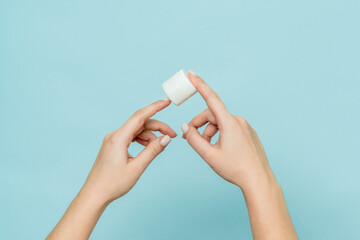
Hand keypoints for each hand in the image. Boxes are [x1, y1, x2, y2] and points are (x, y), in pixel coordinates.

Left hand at [82, 99, 176, 203]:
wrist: (95, 194)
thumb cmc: (113, 183)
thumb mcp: (137, 168)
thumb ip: (152, 151)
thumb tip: (166, 139)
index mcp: (118, 138)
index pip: (140, 116)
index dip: (155, 107)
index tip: (167, 102)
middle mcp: (114, 136)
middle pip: (140, 123)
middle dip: (158, 127)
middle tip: (172, 136)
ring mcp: (113, 140)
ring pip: (136, 130)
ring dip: (151, 135)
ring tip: (161, 146)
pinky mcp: (114, 146)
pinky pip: (131, 137)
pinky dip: (142, 140)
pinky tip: (149, 147)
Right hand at [182, 71, 274, 190]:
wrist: (258, 180)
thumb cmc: (235, 168)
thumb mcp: (209, 155)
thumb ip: (194, 139)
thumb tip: (185, 127)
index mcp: (229, 123)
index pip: (211, 98)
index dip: (200, 85)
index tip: (192, 74)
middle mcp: (238, 121)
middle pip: (212, 115)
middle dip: (200, 125)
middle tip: (190, 139)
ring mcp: (245, 127)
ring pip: (221, 123)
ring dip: (210, 132)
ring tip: (208, 148)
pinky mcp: (249, 133)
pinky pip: (230, 128)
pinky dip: (220, 135)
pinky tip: (220, 149)